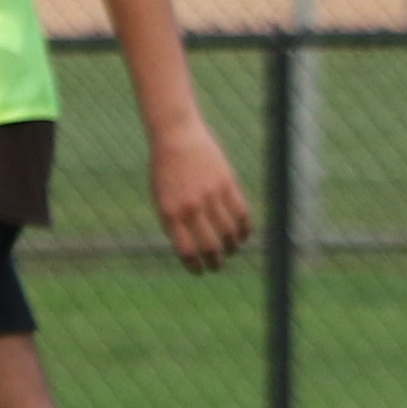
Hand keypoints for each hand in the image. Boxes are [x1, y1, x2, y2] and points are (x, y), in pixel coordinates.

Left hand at [148, 113, 252, 273]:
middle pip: (210, 247)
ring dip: (231, 248)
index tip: (199, 270)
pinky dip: (244, 230)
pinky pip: (241, 215)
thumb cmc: (166, 171)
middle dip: (215, 262)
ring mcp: (211, 196)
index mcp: (170, 214)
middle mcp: (191, 208)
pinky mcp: (227, 184)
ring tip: (230, 252)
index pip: (186, 252)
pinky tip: (241, 236)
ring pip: (228, 234)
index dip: (195, 266)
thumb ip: (175, 224)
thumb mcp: (162, 199)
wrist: (176, 137)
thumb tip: (194, 250)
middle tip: (217, 266)